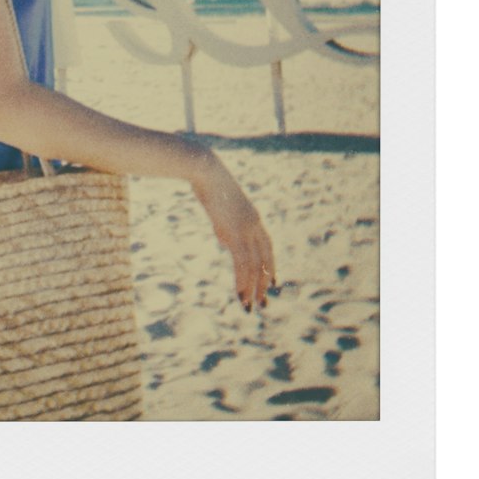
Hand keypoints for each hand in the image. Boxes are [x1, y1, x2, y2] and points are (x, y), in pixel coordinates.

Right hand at [192, 158, 275, 311]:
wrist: (207, 172)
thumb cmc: (210, 185)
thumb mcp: (222, 209)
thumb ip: (228, 227)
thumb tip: (226, 242)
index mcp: (254, 219)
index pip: (268, 248)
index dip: (270, 266)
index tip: (272, 282)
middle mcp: (255, 226)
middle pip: (266, 260)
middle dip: (264, 283)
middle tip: (264, 303)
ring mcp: (246, 230)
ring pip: (255, 266)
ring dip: (253, 288)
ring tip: (249, 306)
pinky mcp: (234, 233)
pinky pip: (242, 263)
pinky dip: (242, 281)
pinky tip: (239, 293)